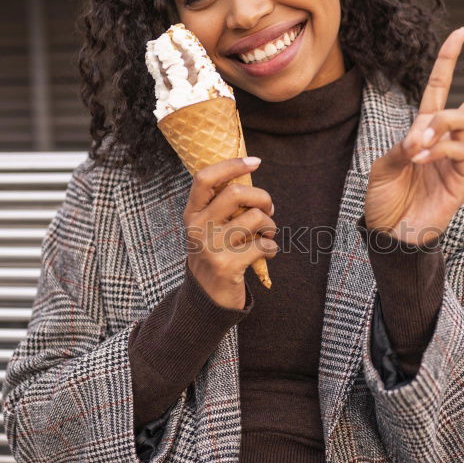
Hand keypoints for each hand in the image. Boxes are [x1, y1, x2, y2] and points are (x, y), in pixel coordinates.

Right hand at [183, 157, 277, 309]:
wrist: (206, 301)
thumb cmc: (215, 256)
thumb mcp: (209, 229)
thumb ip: (222, 207)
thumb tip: (252, 179)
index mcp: (192, 214)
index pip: (205, 178)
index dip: (232, 165)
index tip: (255, 161)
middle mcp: (197, 228)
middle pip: (236, 193)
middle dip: (263, 198)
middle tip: (269, 211)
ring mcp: (211, 247)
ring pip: (255, 218)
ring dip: (270, 226)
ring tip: (267, 235)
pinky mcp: (227, 266)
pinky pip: (263, 245)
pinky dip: (272, 247)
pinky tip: (267, 253)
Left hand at [363, 27, 463, 245]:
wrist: (390, 235)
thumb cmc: (384, 201)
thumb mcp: (383, 166)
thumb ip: (401, 146)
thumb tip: (423, 132)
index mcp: (423, 130)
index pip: (440, 87)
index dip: (449, 59)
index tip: (461, 32)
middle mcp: (445, 140)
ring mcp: (457, 159)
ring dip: (441, 123)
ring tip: (419, 143)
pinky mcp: (462, 179)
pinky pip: (457, 150)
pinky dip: (438, 149)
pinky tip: (420, 159)